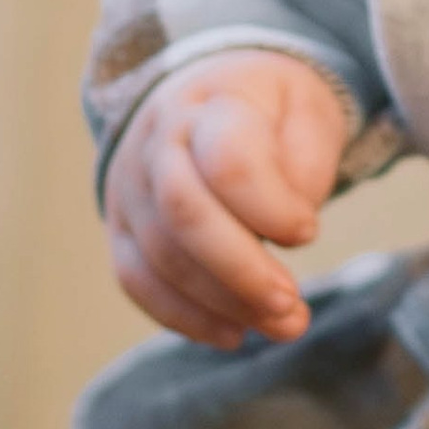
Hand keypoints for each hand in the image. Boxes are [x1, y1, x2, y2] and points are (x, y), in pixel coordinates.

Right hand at [104, 50, 351, 348]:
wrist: (211, 95)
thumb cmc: (272, 111)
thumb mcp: (308, 114)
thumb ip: (306, 167)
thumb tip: (286, 236)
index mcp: (211, 103)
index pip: (229, 160)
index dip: (270, 207)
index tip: (308, 233)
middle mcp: (157, 142)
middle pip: (185, 213)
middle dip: (241, 271)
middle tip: (291, 305)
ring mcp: (130, 186)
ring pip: (162, 255)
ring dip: (224, 303)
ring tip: (283, 326)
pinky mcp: (120, 227)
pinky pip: (137, 280)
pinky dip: (184, 316)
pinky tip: (232, 333)